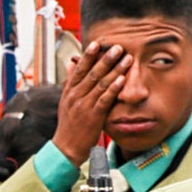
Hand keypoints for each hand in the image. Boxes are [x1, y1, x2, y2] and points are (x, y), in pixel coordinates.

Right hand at [53, 42, 132, 165]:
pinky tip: (122, 79)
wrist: (66, 147)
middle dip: (106, 59)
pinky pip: (104, 99)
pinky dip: (113, 88)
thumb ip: (70, 82)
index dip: (88, 56)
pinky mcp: (93, 116)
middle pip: (92, 73)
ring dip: (115, 70)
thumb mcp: (65, 101)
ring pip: (100, 83)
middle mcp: (75, 96)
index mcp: (69, 91)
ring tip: (126, 59)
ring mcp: (84, 105)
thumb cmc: (69, 125)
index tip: (97, 44)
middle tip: (118, 47)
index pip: (79, 69)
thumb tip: (71, 64)